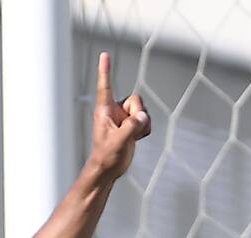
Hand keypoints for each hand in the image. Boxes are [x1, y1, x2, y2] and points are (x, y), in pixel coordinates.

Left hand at [90, 52, 151, 181]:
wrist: (108, 170)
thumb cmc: (107, 157)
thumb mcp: (119, 141)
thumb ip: (131, 127)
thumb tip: (142, 116)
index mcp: (104, 111)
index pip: (105, 86)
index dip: (105, 71)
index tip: (104, 54)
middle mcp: (113, 111)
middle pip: (136, 99)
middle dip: (137, 114)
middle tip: (127, 131)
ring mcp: (123, 117)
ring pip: (143, 109)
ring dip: (142, 124)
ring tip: (130, 138)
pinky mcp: (130, 124)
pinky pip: (146, 119)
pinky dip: (145, 129)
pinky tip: (135, 139)